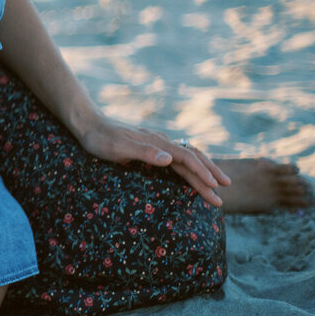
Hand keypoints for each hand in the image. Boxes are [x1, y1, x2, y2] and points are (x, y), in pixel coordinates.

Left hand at [77, 116, 231, 206]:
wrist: (88, 123)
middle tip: (226, 191)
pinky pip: (177, 157)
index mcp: (157, 142)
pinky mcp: (151, 147)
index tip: (215, 187)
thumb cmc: (100, 138)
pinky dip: (190, 166)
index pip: (186, 158)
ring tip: (218, 184)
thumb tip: (170, 159)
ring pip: (187, 157)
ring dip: (203, 170)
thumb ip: (143, 152)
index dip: (201, 173)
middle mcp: (161, 141)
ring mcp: (157, 143)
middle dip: (210, 174)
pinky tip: (193, 173)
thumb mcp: (117, 147)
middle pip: (192, 158)